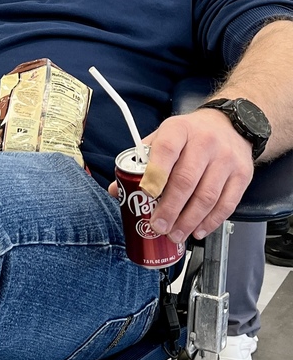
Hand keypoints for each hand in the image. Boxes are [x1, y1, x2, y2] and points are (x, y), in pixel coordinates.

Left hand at [108, 110, 254, 242]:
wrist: (230, 125)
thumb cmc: (190, 135)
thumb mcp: (163, 137)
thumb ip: (141, 162)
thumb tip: (117, 190)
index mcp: (179, 130)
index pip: (166, 150)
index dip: (156, 173)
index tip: (146, 194)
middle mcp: (205, 142)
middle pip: (186, 179)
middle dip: (170, 208)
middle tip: (158, 226)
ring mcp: (226, 159)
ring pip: (207, 195)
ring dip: (189, 220)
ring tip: (175, 234)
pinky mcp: (242, 174)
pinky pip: (227, 203)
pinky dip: (211, 221)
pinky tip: (198, 230)